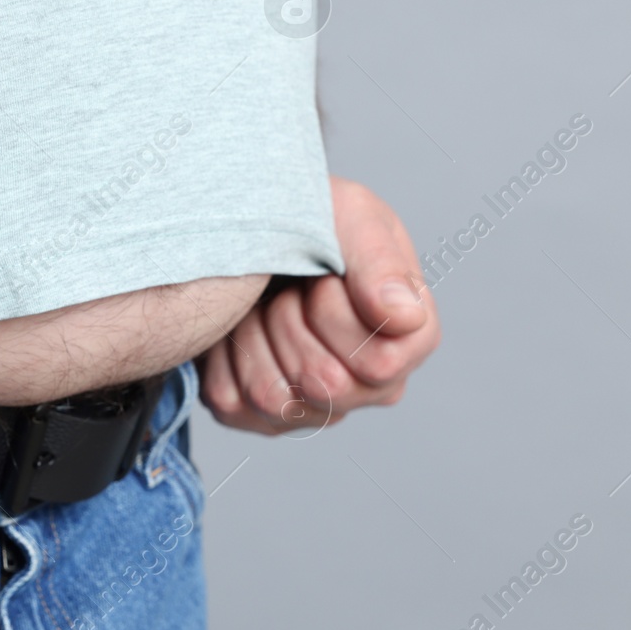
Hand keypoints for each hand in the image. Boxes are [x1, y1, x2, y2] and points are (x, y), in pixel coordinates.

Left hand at [198, 175, 438, 434]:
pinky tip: (238, 323)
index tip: (324, 274)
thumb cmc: (308, 218)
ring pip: (277, 401)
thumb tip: (404, 318)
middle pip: (326, 386)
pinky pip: (234, 404)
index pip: (378, 364)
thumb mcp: (350, 214)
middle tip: (290, 286)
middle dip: (291, 321)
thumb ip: (380, 261)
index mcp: (407, 338)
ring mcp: (316, 407)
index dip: (336, 313)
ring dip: (255, 336)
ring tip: (263, 302)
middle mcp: (370, 384)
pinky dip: (223, 354)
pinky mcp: (259, 415)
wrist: (244, 231)